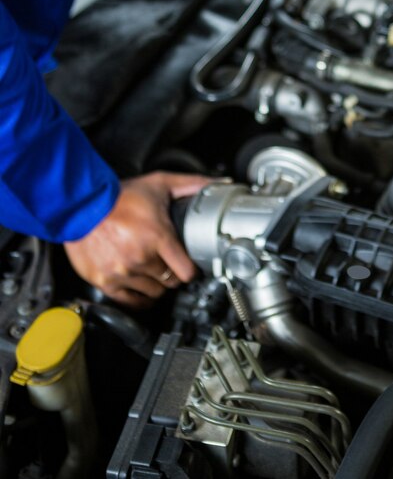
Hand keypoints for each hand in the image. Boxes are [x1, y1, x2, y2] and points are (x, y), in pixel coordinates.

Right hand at [64, 171, 209, 306]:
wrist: (81, 204)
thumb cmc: (120, 195)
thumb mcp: (160, 183)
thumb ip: (192, 184)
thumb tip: (219, 184)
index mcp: (157, 236)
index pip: (186, 271)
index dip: (191, 269)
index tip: (190, 266)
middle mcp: (140, 257)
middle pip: (170, 281)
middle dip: (173, 273)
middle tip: (169, 264)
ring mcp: (122, 272)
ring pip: (153, 293)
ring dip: (155, 284)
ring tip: (152, 270)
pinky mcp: (105, 281)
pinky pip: (130, 302)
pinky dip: (139, 297)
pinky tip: (141, 287)